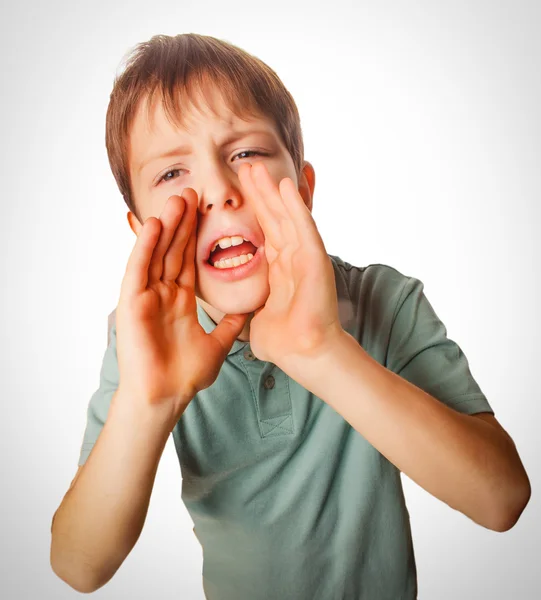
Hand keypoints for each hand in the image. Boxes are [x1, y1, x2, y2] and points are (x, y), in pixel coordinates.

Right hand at [115, 190, 247, 423]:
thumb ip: (230, 324)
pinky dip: (146, 246)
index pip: (189, 259)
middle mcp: (162, 293)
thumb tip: (250, 312)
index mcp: (180, 300)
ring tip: (178, 198)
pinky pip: (139, 269)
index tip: (208, 212)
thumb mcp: (218, 343)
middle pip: (173, 250)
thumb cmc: (186, 375)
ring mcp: (145, 296)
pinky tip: (156, 225)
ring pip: (156, 253)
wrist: (165, 397)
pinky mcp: (131, 302)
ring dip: (167, 226)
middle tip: (193, 193)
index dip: (197, 236)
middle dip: (184, 222)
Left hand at [238, 162, 342, 371]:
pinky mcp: (315, 259)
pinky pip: (303, 226)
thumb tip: (239, 315)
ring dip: (272, 191)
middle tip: (246, 167)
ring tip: (256, 167)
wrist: (303, 354)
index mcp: (281, 270)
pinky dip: (295, 205)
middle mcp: (294, 259)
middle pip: (275, 218)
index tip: (240, 191)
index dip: (254, 210)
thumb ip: (251, 309)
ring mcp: (305, 256)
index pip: (266, 232)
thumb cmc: (283, 342)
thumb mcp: (257, 317)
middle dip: (260, 193)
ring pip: (287, 216)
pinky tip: (285, 184)